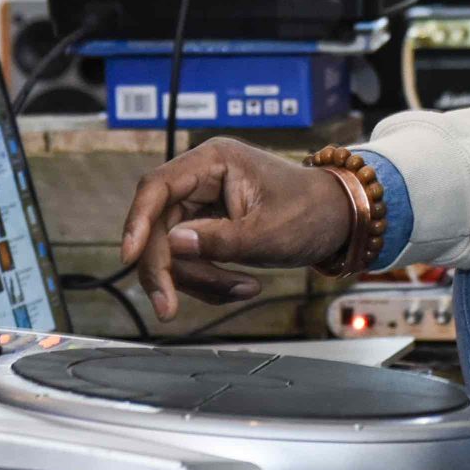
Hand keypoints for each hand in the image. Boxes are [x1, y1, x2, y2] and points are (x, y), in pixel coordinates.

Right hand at [117, 138, 355, 319]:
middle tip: (170, 308)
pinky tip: (243, 286)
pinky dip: (210, 280)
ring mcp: (203, 203)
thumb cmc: (312, 213)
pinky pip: (191, 259)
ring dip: (199, 279)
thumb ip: (219, 240)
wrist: (340, 220)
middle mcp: (202, 178)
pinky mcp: (208, 227)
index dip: (137, 222)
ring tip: (244, 289)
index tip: (129, 256)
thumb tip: (173, 244)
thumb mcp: (268, 233)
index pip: (157, 188)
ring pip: (172, 249)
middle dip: (169, 269)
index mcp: (214, 161)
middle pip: (158, 226)